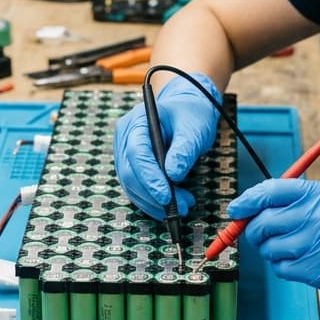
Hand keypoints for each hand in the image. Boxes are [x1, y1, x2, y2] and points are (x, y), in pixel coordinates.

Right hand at [114, 72, 221, 219]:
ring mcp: (125, 153)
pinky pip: (136, 188)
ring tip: (183, 207)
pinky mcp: (131, 166)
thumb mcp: (195, 128)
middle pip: (129, 172)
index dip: (150, 178)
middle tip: (180, 208)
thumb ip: (184, 150)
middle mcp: (125, 137)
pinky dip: (152, 201)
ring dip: (154, 202)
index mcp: (137, 121)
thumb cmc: (191, 115)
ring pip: (131, 185)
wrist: (187, 111)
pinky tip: (172, 206)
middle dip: (153, 195)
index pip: (136, 152)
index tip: (167, 197)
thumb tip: (174, 175)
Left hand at [227, 178, 319, 319]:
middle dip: (255, 230)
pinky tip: (300, 262)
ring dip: (271, 251)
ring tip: (290, 249)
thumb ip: (293, 201)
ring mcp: (318, 244)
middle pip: (265, 220)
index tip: (235, 209)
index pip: (273, 190)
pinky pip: (280, 267)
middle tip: (260, 235)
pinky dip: (283, 267)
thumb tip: (249, 206)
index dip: (248, 200)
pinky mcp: (316, 269)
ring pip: (269, 247)